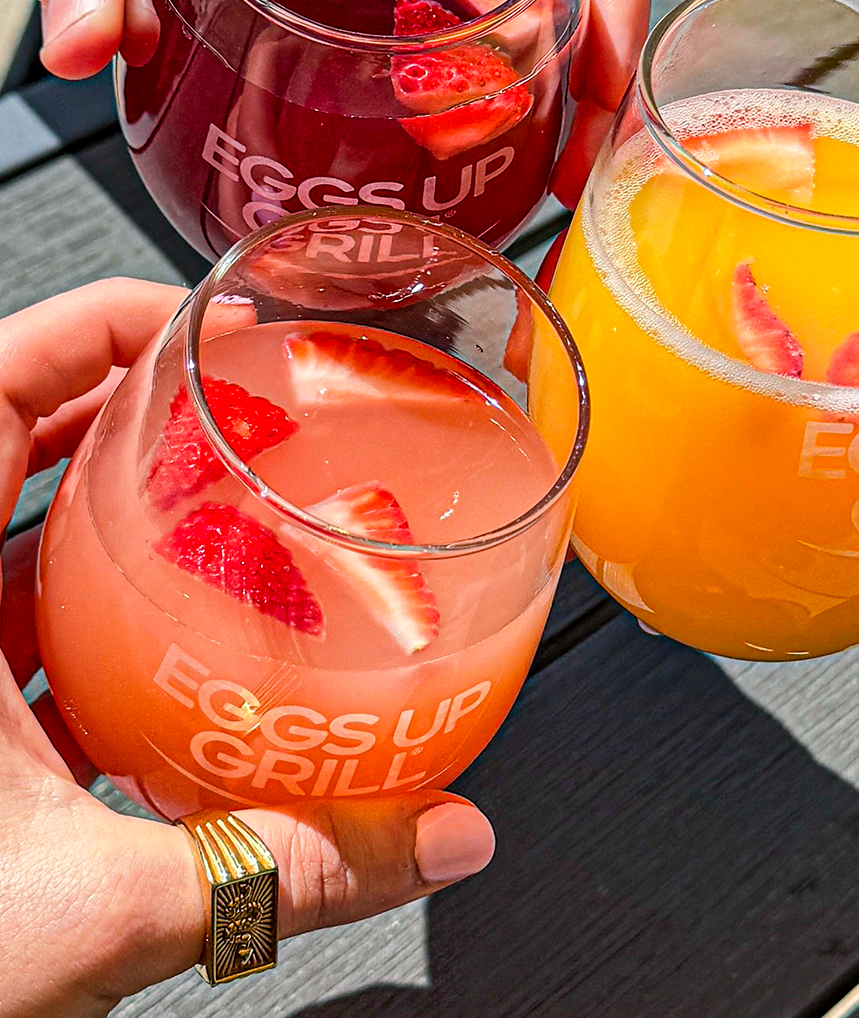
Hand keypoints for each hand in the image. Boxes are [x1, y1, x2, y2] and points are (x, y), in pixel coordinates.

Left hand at [0, 280, 493, 1017]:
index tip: (204, 325)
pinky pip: (21, 618)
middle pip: (19, 439)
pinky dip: (97, 603)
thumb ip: (278, 872)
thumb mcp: (96, 911)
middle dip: (136, 406)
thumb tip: (438, 835)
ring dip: (120, 505)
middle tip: (241, 407)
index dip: (94, 325)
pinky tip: (174, 645)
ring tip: (223, 506)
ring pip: (22, 533)